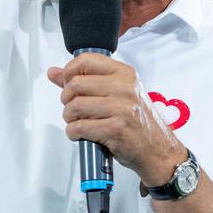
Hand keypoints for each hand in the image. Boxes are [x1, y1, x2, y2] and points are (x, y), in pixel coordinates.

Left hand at [48, 53, 185, 186]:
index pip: (85, 61)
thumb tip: (54, 72)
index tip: (68, 84)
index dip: (69, 72)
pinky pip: (79, 127)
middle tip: (74, 109)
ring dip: (69, 118)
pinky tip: (82, 134)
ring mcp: (121, 108)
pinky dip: (74, 133)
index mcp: (124, 73)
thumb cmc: (137, 122)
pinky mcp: (116, 129)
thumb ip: (84, 81)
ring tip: (78, 122)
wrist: (158, 152)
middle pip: (75, 84)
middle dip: (67, 100)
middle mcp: (124, 87)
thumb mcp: (116, 94)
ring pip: (74, 106)